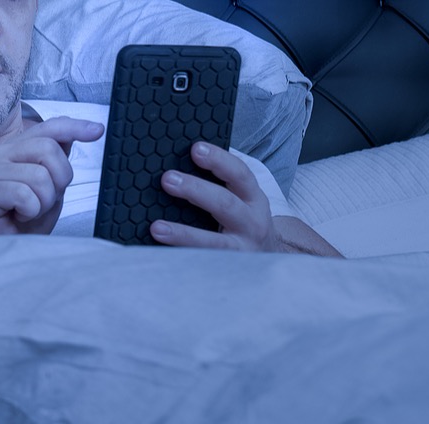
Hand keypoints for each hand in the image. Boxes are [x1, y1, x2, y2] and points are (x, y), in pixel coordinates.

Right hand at [0, 117, 103, 236]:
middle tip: (44, 200)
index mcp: (16, 149)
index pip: (48, 128)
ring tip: (29, 211)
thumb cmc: (26, 223)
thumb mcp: (51, 187)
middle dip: (59, 180)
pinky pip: (24, 194)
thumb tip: (77, 133)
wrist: (9, 251)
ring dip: (43, 201)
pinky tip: (18, 217)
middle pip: (48, 149)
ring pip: (39, 175)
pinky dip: (30, 211)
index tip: (97, 131)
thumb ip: (57, 160)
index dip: (74, 127)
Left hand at [150, 142, 280, 251]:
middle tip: (167, 179)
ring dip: (184, 234)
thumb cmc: (245, 224)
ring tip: (157, 228)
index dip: (219, 160)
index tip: (196, 149)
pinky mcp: (229, 269)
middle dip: (195, 190)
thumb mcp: (243, 202)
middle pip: (224, 204)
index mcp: (253, 199)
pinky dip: (183, 259)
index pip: (239, 174)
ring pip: (214, 242)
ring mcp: (241, 250)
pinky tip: (161, 254)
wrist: (271, 263)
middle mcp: (252, 223)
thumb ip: (222, 185)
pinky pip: (204, 264)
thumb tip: (184, 163)